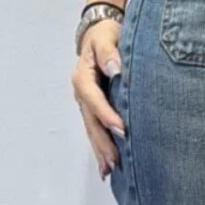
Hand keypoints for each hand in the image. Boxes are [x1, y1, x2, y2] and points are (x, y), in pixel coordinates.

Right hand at [71, 22, 125, 180]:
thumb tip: (115, 68)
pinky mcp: (93, 108)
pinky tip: (106, 166)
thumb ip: (109, 52)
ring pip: (92, 130)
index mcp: (83, 76)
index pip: (94, 99)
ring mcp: (86, 103)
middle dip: (102, 142)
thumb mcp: (106, 37)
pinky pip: (95, 130)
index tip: (122, 130)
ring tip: (109, 170)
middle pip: (91, 121)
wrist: (97, 34)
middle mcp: (82, 93)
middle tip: (115, 162)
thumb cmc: (105, 35)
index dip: (106, 115)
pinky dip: (100, 148)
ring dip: (100, 150)